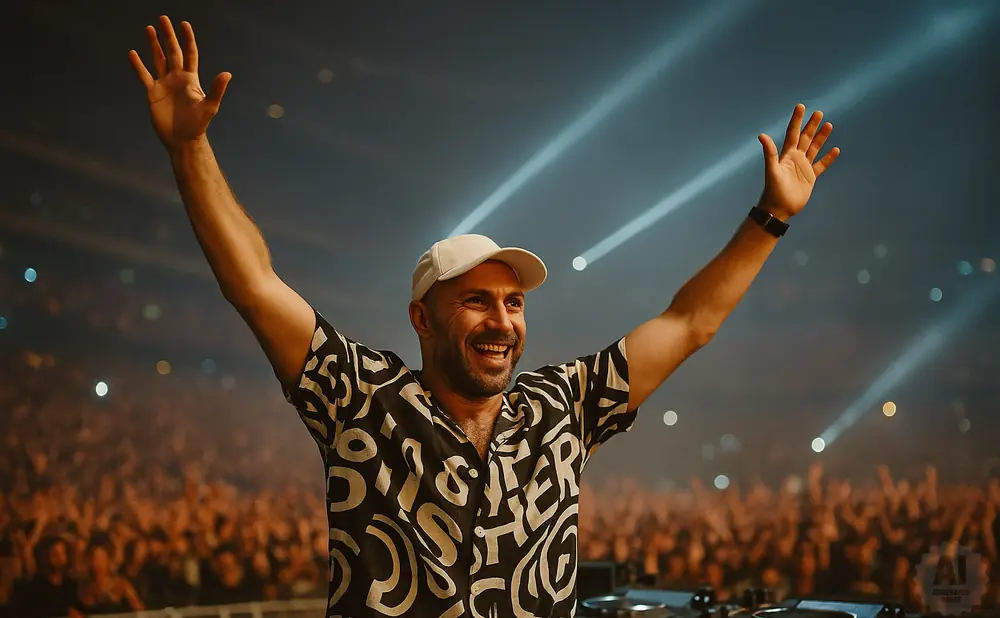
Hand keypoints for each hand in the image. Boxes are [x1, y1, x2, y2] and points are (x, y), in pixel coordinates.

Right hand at [129, 16, 230, 147]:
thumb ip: (217, 89)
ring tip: (149, 28)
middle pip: (172, 52)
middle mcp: (177, 78)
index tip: (184, 24)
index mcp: (191, 79)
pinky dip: (138, 65)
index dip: (187, 39)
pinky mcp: (153, 93)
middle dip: (168, 36)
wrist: (182, 139)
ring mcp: (164, 84)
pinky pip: (144, 76)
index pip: (189, 54)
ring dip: (153, 45)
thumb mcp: (209, 106)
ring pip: (158, 59)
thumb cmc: (198, 124)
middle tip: (163, 18)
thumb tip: (227, 73)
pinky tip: (133, 53)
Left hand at [757, 104, 840, 218]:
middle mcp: (795, 158)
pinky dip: (828, 158)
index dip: (796, 120)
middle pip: (805, 138)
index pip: (792, 133)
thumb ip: (769, 153)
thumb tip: (761, 135)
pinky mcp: (810, 177)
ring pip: (814, 149)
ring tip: (829, 125)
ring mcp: (803, 167)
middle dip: (811, 125)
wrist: (779, 209)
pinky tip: (835, 150)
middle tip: (819, 113)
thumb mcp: (771, 170)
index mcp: (786, 155)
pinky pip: (821, 165)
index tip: (801, 106)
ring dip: (821, 138)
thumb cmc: (773, 191)